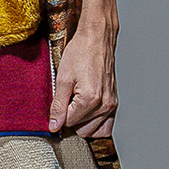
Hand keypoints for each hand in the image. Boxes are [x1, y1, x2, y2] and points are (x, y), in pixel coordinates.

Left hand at [49, 20, 117, 137]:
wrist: (97, 38)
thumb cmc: (80, 53)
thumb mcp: (62, 79)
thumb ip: (58, 105)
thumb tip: (54, 126)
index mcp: (90, 99)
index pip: (69, 123)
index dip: (60, 114)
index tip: (60, 99)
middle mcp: (104, 105)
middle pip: (81, 130)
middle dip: (72, 119)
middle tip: (68, 100)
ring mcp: (111, 104)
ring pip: (93, 130)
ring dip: (83, 122)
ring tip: (77, 103)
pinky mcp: (114, 101)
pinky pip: (106, 125)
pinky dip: (95, 123)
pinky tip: (87, 111)